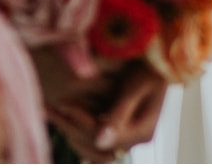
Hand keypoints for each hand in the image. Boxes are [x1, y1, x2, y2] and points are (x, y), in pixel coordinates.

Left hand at [43, 59, 167, 160]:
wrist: (161, 62)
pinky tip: (62, 115)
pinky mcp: (119, 132)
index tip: (62, 101)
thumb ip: (119, 114)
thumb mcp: (135, 87)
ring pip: (90, 148)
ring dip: (69, 130)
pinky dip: (75, 130)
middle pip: (93, 146)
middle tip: (50, 105)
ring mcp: (127, 138)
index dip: (79, 121)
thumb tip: (100, 141)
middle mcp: (135, 140)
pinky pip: (93, 142)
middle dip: (69, 126)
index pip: (101, 136)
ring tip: (51, 109)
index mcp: (142, 131)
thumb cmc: (150, 68)